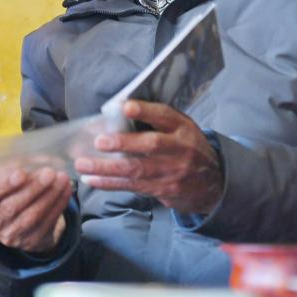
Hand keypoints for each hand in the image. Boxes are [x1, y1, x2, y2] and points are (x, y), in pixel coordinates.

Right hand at [0, 167, 71, 253]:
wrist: (18, 221)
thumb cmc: (9, 192)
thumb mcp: (4, 181)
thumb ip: (13, 169)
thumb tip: (36, 157)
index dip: (4, 185)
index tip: (21, 173)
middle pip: (12, 207)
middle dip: (34, 188)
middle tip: (50, 173)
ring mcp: (12, 236)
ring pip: (32, 216)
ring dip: (50, 196)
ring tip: (62, 178)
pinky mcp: (31, 242)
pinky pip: (47, 223)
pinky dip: (58, 205)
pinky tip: (65, 190)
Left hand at [75, 100, 222, 213]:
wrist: (213, 183)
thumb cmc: (187, 147)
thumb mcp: (181, 128)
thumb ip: (156, 120)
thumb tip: (115, 112)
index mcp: (183, 128)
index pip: (164, 116)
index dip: (145, 111)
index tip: (125, 107)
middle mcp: (180, 149)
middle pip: (151, 145)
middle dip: (123, 143)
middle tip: (99, 141)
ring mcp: (172, 172)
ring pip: (136, 169)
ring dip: (106, 168)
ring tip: (83, 164)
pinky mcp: (163, 190)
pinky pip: (132, 186)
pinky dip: (110, 183)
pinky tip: (91, 179)